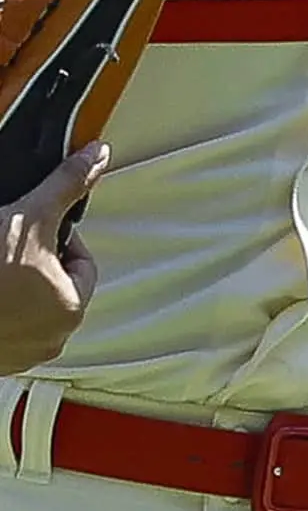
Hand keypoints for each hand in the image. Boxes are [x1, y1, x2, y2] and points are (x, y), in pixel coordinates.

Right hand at [0, 143, 109, 375]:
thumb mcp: (32, 214)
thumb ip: (68, 184)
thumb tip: (96, 157)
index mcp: (70, 309)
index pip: (81, 262)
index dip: (59, 239)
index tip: (37, 231)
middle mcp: (51, 339)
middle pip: (57, 284)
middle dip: (37, 263)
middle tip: (12, 248)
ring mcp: (21, 353)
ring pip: (31, 306)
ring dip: (18, 286)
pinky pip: (8, 325)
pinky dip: (2, 308)